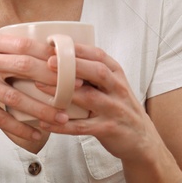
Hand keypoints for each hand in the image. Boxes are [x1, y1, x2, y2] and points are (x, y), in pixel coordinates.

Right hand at [0, 32, 69, 148]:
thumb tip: (27, 52)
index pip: (28, 45)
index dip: (53, 54)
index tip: (76, 62)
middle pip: (29, 68)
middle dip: (57, 80)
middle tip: (81, 90)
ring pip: (18, 96)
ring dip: (44, 109)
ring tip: (65, 119)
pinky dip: (19, 128)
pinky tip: (35, 136)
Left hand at [45, 43, 153, 160]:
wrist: (141, 138)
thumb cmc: (119, 107)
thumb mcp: (113, 85)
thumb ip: (93, 73)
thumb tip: (60, 57)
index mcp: (117, 75)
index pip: (99, 56)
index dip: (78, 49)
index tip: (56, 44)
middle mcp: (118, 89)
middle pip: (98, 72)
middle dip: (73, 66)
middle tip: (48, 62)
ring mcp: (114, 110)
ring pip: (89, 98)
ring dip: (63, 92)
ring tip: (40, 87)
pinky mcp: (108, 130)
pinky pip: (82, 127)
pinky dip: (62, 125)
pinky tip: (45, 122)